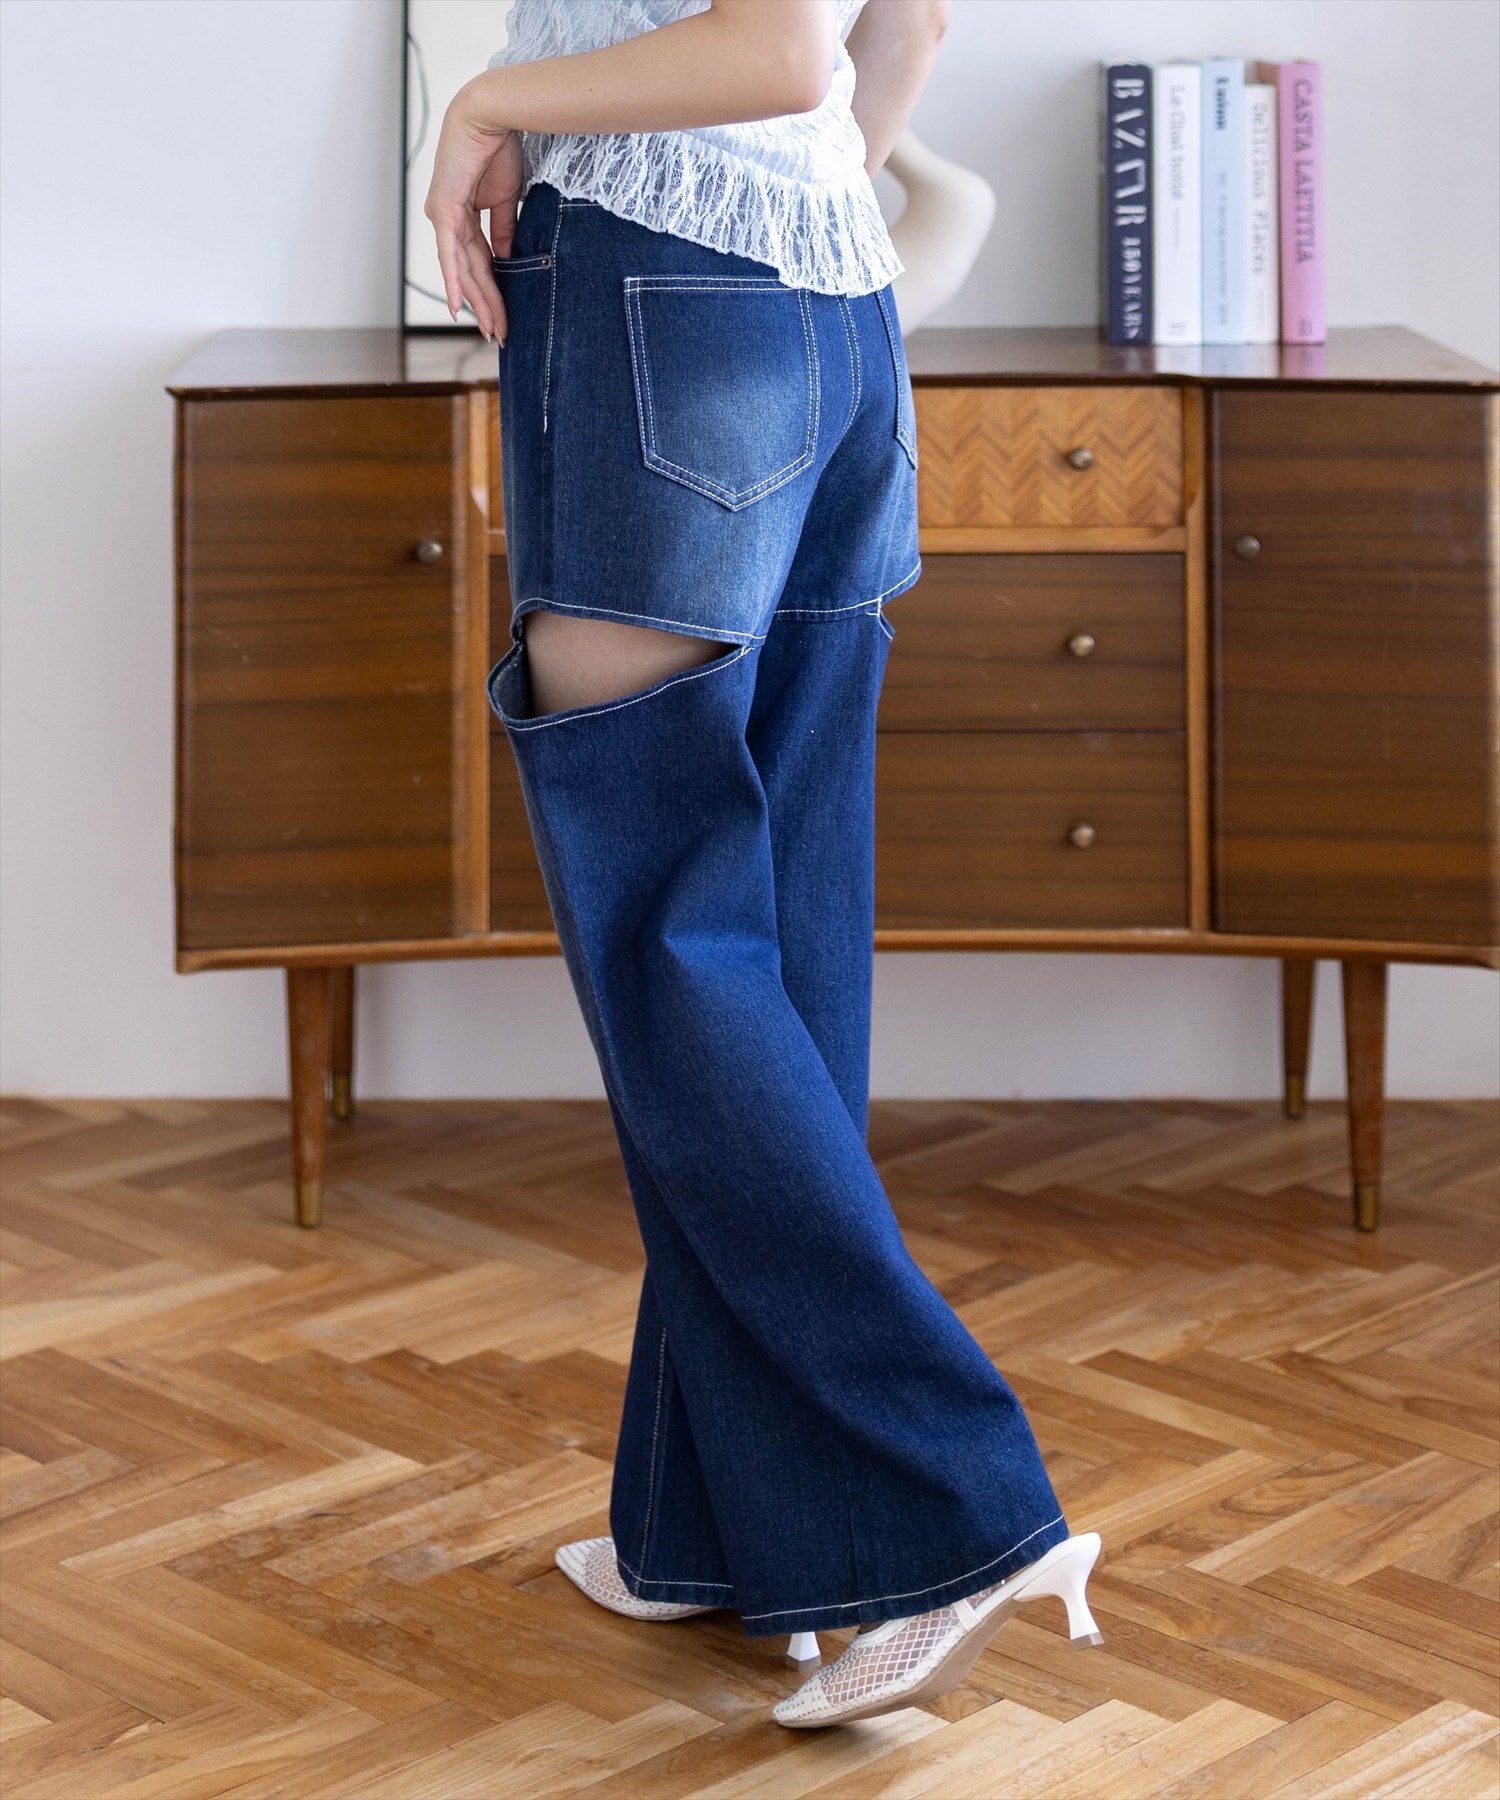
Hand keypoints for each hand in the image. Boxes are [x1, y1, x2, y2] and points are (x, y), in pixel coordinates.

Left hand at [424, 82, 523, 341]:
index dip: (493, 290)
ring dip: (480, 302)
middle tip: (499, 334)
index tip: (504, 315)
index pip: (480, 261)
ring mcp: (444, 217)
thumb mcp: (507, 198)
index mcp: (462, 215)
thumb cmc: (500, 147)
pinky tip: (458, 308)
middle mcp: (448, 219)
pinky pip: (451, 255)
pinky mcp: (445, 212)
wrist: (492, 116)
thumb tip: (506, 257)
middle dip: (487, 305)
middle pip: (471, 272)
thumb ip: (504, 229)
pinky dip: (454, 281)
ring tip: (493, 329)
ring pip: (464, 270)